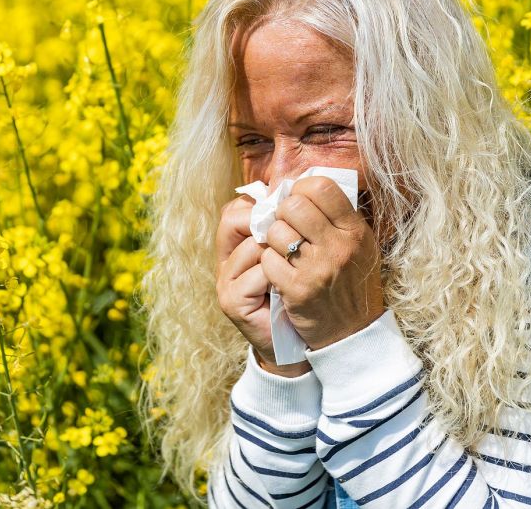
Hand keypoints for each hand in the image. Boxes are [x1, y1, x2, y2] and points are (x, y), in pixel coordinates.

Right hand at [215, 195, 311, 376]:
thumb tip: (299, 188)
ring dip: (284, 254)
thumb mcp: (299, 253)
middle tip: (300, 242)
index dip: (267, 204)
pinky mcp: (231, 301)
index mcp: (238, 243)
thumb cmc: (306, 292)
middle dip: (273, 225)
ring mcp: (224, 280)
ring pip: (254, 245)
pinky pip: (260, 273)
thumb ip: (292, 224)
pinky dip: (282, 277)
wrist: (303, 342)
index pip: (239, 206)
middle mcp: (226, 258)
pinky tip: (293, 289)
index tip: (295, 214)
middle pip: (236, 218)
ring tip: (300, 270)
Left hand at [260, 176, 383, 349]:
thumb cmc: (352, 283)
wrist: (354, 334)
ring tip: (281, 250)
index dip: (301, 189)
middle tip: (284, 226)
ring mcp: (317, 269)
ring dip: (272, 239)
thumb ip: (338, 217)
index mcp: (355, 230)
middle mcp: (338, 247)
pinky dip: (268, 264)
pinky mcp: (298, 290)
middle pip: (293, 205)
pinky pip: (268, 261)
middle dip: (282, 213)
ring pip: (275, 232)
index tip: (297, 201)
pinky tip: (278, 272)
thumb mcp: (360, 246)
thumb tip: (305, 186)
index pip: (321, 186)